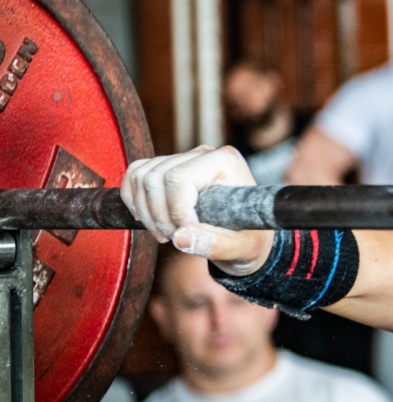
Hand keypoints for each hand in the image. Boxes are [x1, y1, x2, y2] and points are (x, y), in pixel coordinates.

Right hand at [119, 146, 273, 274]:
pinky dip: (135, 200)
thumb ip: (215, 244)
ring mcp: (184, 158)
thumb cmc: (249, 238)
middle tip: (174, 238)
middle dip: (158, 215)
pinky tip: (150, 219)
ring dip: (146, 211)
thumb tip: (181, 237)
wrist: (247, 235)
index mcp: (225, 162)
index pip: (178, 179)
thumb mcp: (242, 248)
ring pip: (141, 176)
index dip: (175, 213)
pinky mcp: (169, 166)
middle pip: (155, 178)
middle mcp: (204, 153)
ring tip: (166, 232)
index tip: (186, 235)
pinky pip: (136, 174)